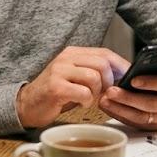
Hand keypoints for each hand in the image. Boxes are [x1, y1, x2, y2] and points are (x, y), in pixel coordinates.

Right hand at [16, 47, 130, 127]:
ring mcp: (59, 71)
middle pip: (102, 63)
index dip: (121, 65)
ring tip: (89, 99)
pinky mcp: (56, 87)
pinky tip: (81, 104)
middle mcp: (66, 58)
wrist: (27, 104)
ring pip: (94, 77)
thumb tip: (122, 75)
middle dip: (109, 82)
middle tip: (104, 93)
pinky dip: (87, 101)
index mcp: (73, 53)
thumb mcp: (75, 76)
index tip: (129, 77)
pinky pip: (83, 92)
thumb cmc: (56, 93)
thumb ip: (94, 71)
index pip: (105, 53)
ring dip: (97, 93)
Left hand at [98, 59, 156, 129]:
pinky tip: (107, 105)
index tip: (133, 79)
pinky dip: (118, 114)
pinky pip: (134, 122)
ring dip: (120, 108)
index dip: (150, 82)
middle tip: (111, 91)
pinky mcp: (152, 126)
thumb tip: (155, 51)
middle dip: (129, 98)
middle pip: (150, 104)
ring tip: (105, 98)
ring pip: (140, 116)